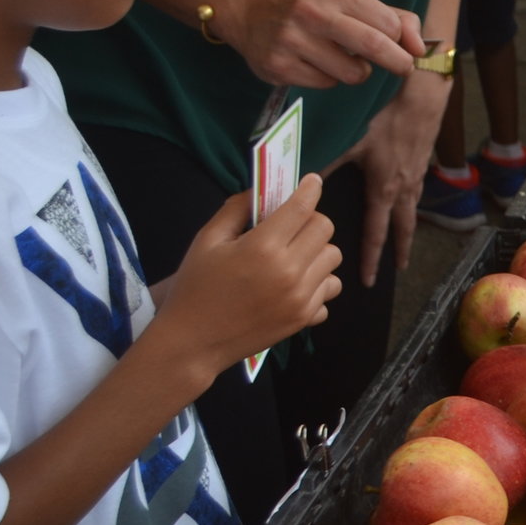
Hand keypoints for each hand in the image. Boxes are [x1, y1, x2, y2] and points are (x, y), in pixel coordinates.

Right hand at [155, 176, 340, 377]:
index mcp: (262, 247)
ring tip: (291, 256)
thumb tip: (260, 191)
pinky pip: (329, 289)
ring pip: (332, 258)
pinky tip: (293, 285)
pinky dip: (317, 283)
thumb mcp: (206, 241)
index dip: (309, 189)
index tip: (312, 182)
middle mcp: (289, 271)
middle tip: (290, 225)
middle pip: (324, 229)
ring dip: (316, 251)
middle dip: (310, 220)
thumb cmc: (195, 288)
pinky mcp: (305, 318)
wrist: (192, 342)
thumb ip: (235, 210)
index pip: (302, 208)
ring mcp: (302, 297)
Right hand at [233, 0, 425, 88]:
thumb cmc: (314, 6)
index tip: (404, 47)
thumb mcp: (350, 0)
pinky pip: (326, 84)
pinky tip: (315, 62)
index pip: (389, 23)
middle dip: (399, 62)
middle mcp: (311, 13)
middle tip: (402, 66)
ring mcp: (292, 41)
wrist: (251, 9)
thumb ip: (393, 18)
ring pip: (353, 73)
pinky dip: (330, 78)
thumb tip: (420, 47)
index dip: (402, 40)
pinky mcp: (279, 66)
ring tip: (342, 57)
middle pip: (375, 46)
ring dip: (357, 71)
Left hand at [326, 74, 451, 286]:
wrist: (421, 98)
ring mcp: (416, 178)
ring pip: (413, 211)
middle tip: (399, 271)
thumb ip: (326, 162)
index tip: (369, 281)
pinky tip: (407, 201)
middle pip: (403, 229)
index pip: (376, 233)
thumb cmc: (384, 119)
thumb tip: (301, 182)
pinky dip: (412, 205)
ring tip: (405, 242)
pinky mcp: (422, 164)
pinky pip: (417, 193)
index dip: (372, 259)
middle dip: (400, 251)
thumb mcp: (350, 141)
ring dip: (408, 229)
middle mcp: (403, 190)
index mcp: (383, 190)